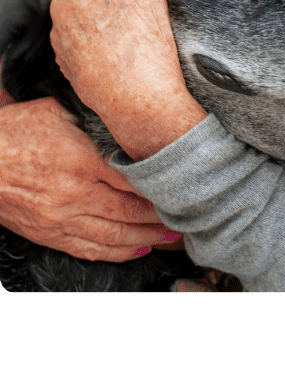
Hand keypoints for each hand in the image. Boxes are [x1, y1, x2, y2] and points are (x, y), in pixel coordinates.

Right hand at [0, 97, 177, 261]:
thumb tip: (128, 118)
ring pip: (115, 235)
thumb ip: (94, 120)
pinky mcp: (49, 234)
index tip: (185, 185)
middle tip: (187, 214)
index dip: (162, 186)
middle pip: (131, 211)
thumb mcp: (56, 112)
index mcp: (81, 160)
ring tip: (171, 235)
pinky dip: (118, 253)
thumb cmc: (13, 132)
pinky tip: (137, 250)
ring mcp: (61, 218)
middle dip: (162, 215)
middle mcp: (74, 194)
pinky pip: (90, 249)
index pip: (135, 178)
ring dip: (147, 238)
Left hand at [48, 0, 206, 160]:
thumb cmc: (149, 43)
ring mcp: (59, 34)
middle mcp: (62, 5)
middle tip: (129, 19)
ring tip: (123, 41)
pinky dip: (90, 45)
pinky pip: (75, 41)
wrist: (138, 97)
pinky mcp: (61, 58)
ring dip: (93, 22)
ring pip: (76, 17)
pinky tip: (112, 56)